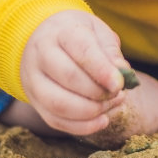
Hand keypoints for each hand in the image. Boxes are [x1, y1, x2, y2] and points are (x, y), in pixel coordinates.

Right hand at [17, 10, 129, 136]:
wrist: (43, 39)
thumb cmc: (77, 35)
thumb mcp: (97, 31)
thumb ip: (110, 50)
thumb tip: (123, 72)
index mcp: (61, 32)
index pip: (82, 50)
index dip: (102, 70)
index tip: (120, 84)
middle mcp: (41, 55)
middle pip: (69, 77)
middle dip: (99, 91)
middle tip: (119, 93)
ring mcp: (33, 80)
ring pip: (59, 104)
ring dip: (91, 111)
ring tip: (112, 104)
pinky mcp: (35, 101)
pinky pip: (56, 121)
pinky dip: (82, 126)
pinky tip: (102, 120)